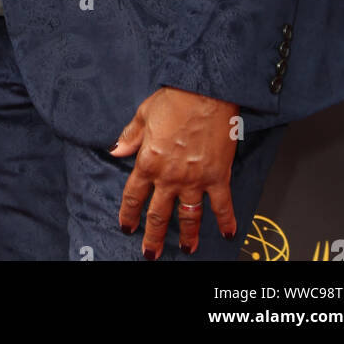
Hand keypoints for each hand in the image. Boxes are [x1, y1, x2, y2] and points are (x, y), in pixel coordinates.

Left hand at [109, 86, 238, 258]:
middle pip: (159, 215)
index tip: (126, 226)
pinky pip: (222, 205)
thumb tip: (115, 150)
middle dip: (153, 237)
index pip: (134, 196)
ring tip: (187, 249)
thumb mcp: (143, 114)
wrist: (204, 91)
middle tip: (151, 252)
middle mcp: (170, 176)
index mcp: (148, 161)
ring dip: (188, 236)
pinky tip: (228, 234)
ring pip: (189, 217)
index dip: (128, 214)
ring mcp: (195, 180)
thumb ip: (129, 137)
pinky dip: (226, 221)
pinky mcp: (217, 177)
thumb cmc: (174, 99)